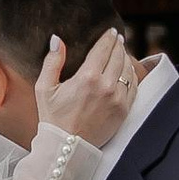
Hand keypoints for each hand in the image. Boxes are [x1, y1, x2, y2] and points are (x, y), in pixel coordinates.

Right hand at [35, 27, 141, 150]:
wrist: (67, 148)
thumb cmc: (54, 118)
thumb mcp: (44, 88)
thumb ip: (52, 61)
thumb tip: (57, 39)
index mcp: (87, 77)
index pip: (104, 48)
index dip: (108, 37)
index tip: (111, 31)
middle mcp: (106, 86)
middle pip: (119, 56)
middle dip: (118, 45)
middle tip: (117, 39)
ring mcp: (118, 99)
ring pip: (128, 69)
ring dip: (126, 58)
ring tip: (121, 53)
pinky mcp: (124, 110)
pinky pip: (133, 86)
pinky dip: (131, 75)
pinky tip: (126, 71)